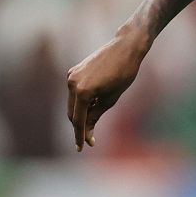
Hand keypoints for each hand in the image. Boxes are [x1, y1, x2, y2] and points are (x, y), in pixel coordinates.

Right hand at [65, 29, 148, 151]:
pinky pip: (75, 93)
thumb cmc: (123, 74)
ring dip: (80, 114)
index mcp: (82, 91)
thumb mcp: (111, 99)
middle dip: (80, 127)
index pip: (78, 120)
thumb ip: (96, 116)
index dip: (80, 136)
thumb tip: (87, 133)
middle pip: (72, 113)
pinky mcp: (73, 71)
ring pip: (72, 104)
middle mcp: (72, 83)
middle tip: (90, 140)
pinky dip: (81, 102)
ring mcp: (71, 76)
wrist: (124, 48)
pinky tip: (93, 104)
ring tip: (94, 120)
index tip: (81, 148)